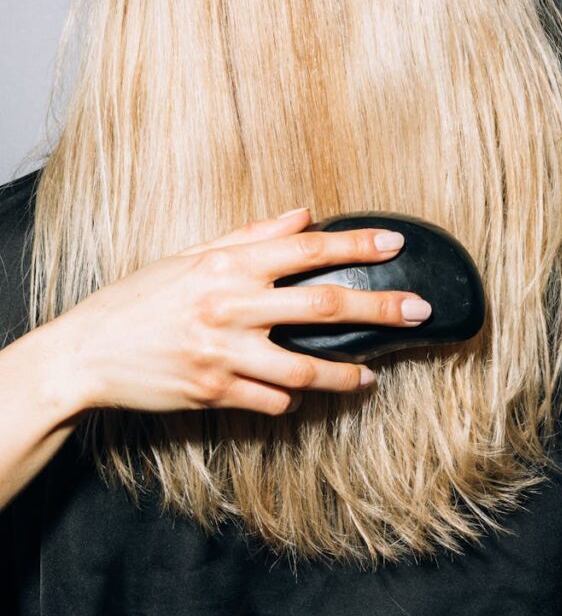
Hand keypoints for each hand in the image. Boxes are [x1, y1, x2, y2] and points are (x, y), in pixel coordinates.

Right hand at [56, 207, 430, 416]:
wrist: (88, 353)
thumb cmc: (137, 301)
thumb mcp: (188, 257)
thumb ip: (249, 237)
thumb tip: (303, 214)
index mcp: (226, 266)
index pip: (306, 249)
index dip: (356, 244)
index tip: (395, 242)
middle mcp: (231, 307)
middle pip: (323, 305)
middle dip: (380, 306)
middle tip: (419, 311)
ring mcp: (225, 354)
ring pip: (306, 369)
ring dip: (346, 374)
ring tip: (371, 376)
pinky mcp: (216, 393)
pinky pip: (271, 401)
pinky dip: (289, 400)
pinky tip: (297, 397)